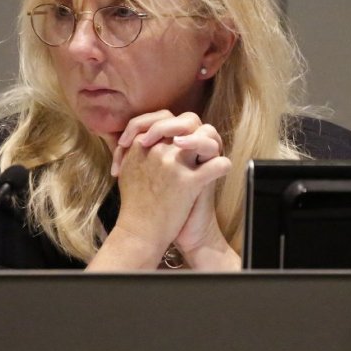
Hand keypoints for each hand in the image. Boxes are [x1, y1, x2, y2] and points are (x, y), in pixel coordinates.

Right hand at [101, 111, 231, 268]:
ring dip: (211, 144)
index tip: (177, 137)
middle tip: (194, 142)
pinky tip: (221, 170)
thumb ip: (135, 151)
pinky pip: (217, 164)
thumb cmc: (134, 204)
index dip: (174, 124)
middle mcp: (158, 150)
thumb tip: (144, 137)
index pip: (163, 118)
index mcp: (141, 145)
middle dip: (196, 129)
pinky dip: (223, 166)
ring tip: (210, 154)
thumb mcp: (128, 171)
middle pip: (187, 122)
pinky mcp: (188, 182)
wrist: (139, 233)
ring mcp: (174, 164)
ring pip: (205, 136)